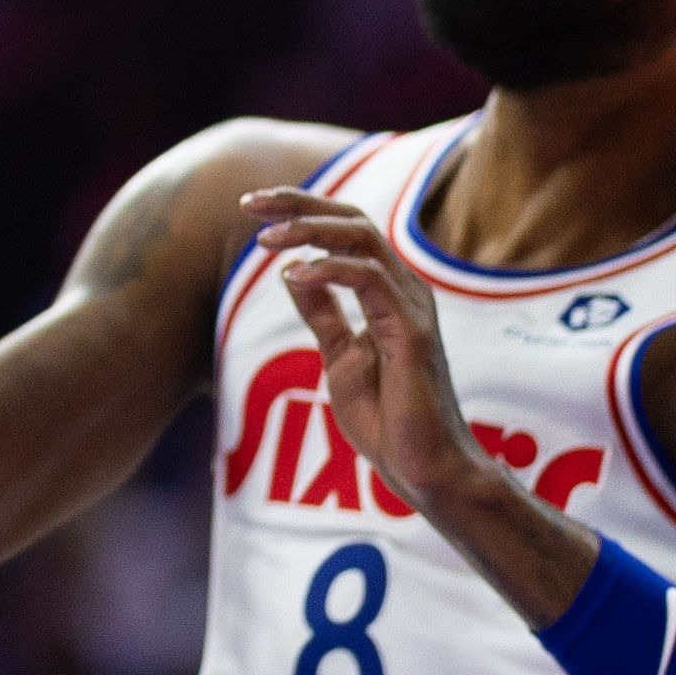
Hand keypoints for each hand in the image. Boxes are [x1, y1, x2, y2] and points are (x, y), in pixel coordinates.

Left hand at [242, 190, 493, 517]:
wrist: (425, 470)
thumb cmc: (388, 418)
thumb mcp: (340, 356)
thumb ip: (321, 313)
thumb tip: (291, 269)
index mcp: (386, 291)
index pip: (344, 228)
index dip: (299, 210)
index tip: (252, 206)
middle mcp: (403, 288)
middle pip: (352, 219)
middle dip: (298, 204)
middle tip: (250, 204)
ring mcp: (411, 306)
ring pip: (363, 238)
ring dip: (310, 230)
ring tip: (266, 238)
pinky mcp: (413, 331)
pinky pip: (372, 280)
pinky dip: (332, 269)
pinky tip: (297, 274)